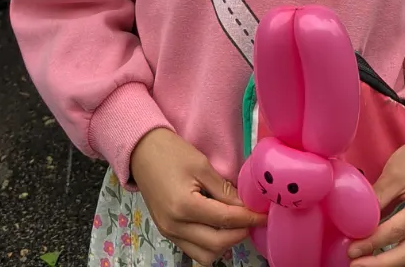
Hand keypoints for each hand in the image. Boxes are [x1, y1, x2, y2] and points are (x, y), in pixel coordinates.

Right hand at [129, 128, 261, 266]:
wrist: (140, 150)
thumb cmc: (170, 151)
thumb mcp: (201, 165)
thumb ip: (224, 189)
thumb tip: (245, 206)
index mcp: (184, 206)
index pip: (225, 220)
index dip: (248, 219)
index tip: (263, 216)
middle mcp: (175, 226)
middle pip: (217, 244)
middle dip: (239, 233)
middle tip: (251, 219)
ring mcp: (169, 232)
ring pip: (205, 255)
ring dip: (224, 244)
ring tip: (233, 224)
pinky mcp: (166, 232)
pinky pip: (193, 250)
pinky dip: (209, 244)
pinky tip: (216, 227)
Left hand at [348, 110, 404, 266]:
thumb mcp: (394, 173)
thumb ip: (377, 197)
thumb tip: (355, 219)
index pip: (397, 231)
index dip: (373, 242)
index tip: (352, 249)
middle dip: (379, 263)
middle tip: (354, 264)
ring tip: (365, 265)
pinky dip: (404, 266)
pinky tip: (385, 265)